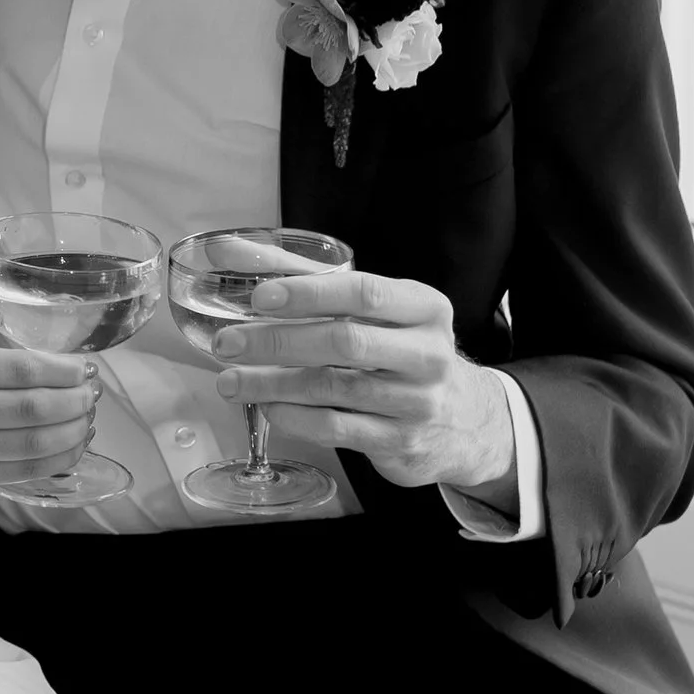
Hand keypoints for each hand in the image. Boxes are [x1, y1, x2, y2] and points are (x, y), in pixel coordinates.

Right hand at [0, 347, 97, 504]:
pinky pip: (18, 472)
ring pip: (31, 445)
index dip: (62, 371)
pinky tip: (69, 450)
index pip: (19, 370)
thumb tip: (56, 375)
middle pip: (31, 409)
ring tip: (87, 422)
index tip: (85, 369)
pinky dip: (52, 461)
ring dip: (71, 434)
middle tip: (91, 397)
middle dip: (74, 403)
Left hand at [213, 268, 516, 504]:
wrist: (464, 421)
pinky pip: (336, 428)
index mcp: (425, 308)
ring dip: (273, 384)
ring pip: (333, 389)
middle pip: (344, 342)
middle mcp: (427, 354)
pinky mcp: (400, 442)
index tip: (260, 297)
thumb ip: (308, 278)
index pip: (365, 293)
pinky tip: (266, 407)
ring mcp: (417, 402)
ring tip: (231, 380)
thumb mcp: (377, 310)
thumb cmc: (403, 351)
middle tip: (229, 342)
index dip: (309, 293)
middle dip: (277, 341)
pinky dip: (294, 417)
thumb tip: (228, 251)